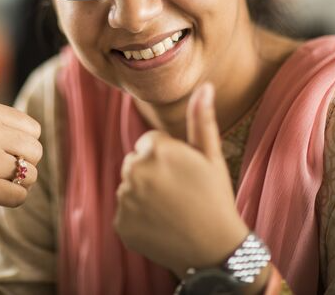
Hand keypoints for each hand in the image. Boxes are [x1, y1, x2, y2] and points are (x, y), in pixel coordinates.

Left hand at [114, 83, 248, 276]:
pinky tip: (160, 224)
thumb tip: (204, 86)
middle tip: (179, 192)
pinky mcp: (120, 223)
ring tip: (171, 209)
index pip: (149, 142)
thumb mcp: (210, 156)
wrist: (214, 249)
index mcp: (154, 149)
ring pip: (129, 186)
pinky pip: (125, 211)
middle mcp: (134, 171)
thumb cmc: (215, 197)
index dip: (169, 157)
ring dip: (144, 194)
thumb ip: (201, 119)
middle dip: (152, 172)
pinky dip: (138, 217)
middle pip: (136, 162)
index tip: (185, 173)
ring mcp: (125, 199)